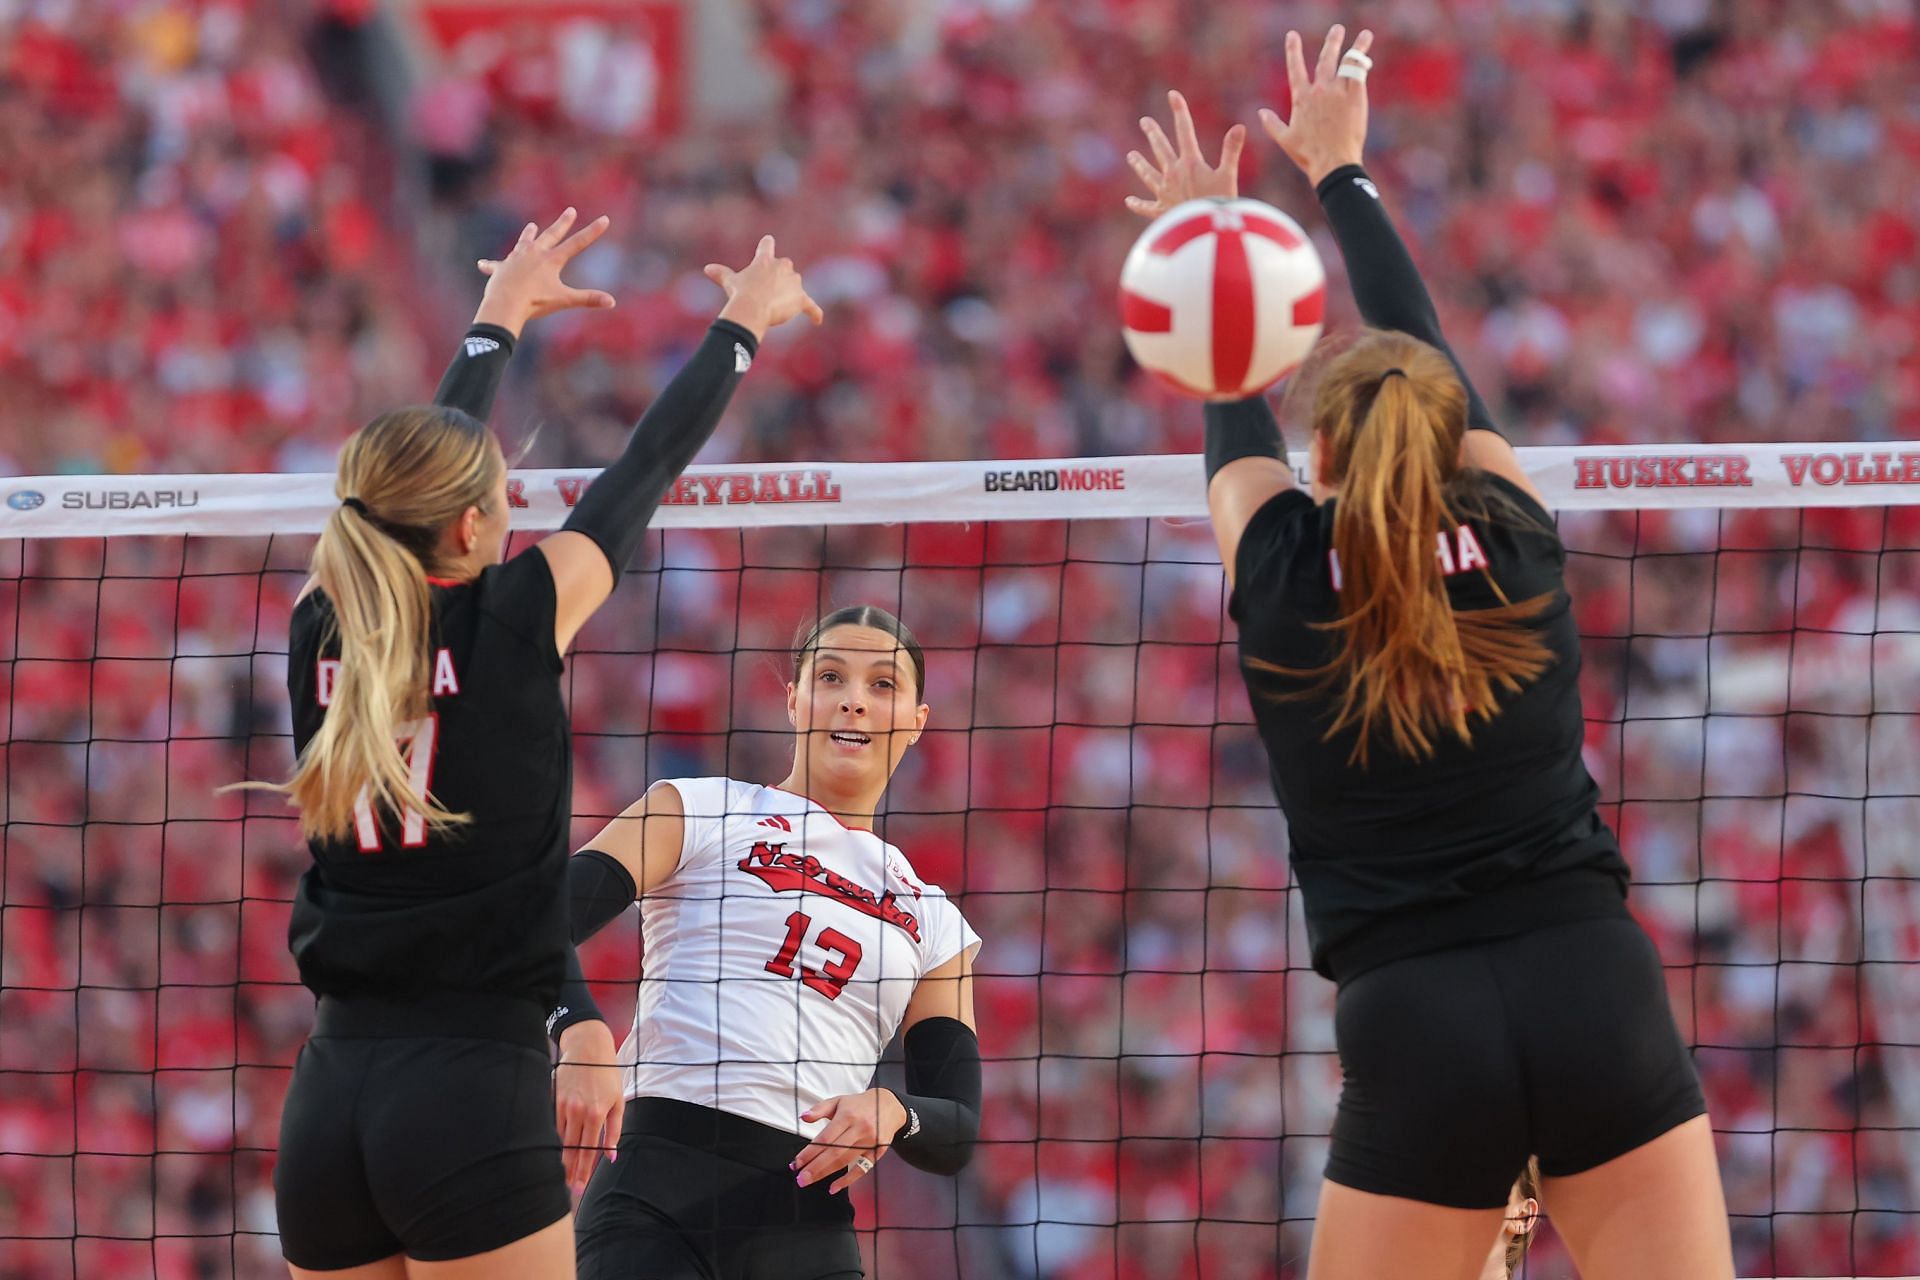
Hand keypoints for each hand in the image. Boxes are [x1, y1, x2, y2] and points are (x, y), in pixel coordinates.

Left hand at [474, 207, 616, 337]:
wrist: (505, 304)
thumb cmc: (535, 302)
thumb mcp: (564, 300)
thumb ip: (587, 299)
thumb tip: (612, 302)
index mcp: (551, 260)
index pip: (577, 243)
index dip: (593, 232)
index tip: (604, 219)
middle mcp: (535, 253)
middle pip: (552, 235)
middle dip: (563, 223)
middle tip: (570, 211)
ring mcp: (516, 258)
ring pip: (525, 242)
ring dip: (529, 234)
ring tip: (531, 226)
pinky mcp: (501, 268)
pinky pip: (496, 265)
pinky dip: (491, 265)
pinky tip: (482, 264)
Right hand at [554, 1020, 624, 1193]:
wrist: (587, 1047)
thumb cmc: (607, 1074)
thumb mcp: (618, 1100)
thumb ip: (614, 1130)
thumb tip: (611, 1156)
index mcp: (596, 1113)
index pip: (588, 1150)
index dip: (583, 1171)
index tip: (579, 1187)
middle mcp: (578, 1112)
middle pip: (572, 1150)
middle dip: (570, 1172)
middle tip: (569, 1189)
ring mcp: (564, 1106)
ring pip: (560, 1140)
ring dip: (561, 1159)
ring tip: (561, 1176)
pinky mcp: (554, 1100)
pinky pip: (553, 1126)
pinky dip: (555, 1140)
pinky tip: (554, 1152)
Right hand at [705, 235, 823, 340]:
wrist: (753, 308)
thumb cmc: (740, 293)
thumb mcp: (730, 282)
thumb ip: (721, 274)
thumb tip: (707, 269)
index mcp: (765, 260)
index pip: (767, 245)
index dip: (767, 244)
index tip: (769, 241)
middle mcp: (783, 266)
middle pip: (786, 267)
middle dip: (780, 277)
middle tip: (768, 291)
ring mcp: (794, 282)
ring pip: (796, 285)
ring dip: (791, 293)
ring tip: (777, 307)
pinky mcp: (801, 298)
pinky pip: (811, 306)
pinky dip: (814, 313)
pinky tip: (817, 320)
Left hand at [791, 1087, 906, 1195]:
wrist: (889, 1106)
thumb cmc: (860, 1104)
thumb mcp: (839, 1101)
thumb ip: (820, 1109)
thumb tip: (803, 1117)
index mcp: (847, 1115)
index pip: (825, 1137)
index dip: (810, 1152)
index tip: (796, 1163)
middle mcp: (859, 1129)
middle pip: (834, 1152)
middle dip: (815, 1167)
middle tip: (801, 1178)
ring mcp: (869, 1142)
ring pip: (845, 1161)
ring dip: (826, 1173)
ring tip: (810, 1181)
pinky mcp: (877, 1152)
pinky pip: (861, 1169)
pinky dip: (848, 1180)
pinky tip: (834, 1187)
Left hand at [1125, 89, 1245, 217]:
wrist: (1202, 231)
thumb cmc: (1218, 204)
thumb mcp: (1228, 176)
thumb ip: (1231, 150)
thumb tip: (1240, 126)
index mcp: (1189, 162)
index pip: (1184, 130)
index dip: (1179, 111)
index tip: (1172, 95)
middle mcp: (1172, 174)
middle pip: (1160, 149)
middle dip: (1153, 133)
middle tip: (1144, 121)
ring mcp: (1164, 192)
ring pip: (1148, 174)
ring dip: (1139, 164)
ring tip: (1131, 155)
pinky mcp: (1161, 211)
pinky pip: (1146, 207)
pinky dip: (1138, 204)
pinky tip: (1129, 201)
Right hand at [1259, 26, 1372, 187]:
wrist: (1332, 162)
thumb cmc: (1308, 155)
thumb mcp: (1285, 139)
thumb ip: (1272, 124)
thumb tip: (1260, 112)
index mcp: (1301, 98)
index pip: (1295, 68)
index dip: (1293, 50)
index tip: (1292, 36)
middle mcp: (1319, 90)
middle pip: (1326, 59)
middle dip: (1332, 42)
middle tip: (1337, 29)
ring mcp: (1338, 92)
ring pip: (1348, 62)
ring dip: (1355, 46)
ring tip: (1364, 36)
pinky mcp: (1355, 98)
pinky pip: (1359, 74)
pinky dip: (1362, 61)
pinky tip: (1366, 54)